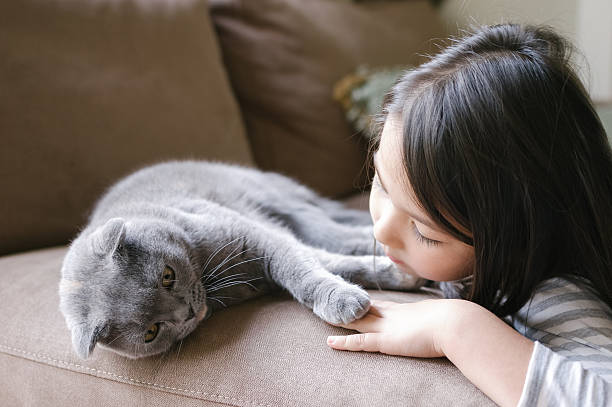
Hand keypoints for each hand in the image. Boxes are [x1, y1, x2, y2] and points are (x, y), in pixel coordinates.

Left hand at [326, 299, 454, 357]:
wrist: (457, 324)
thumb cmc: (458, 322)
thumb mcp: (447, 318)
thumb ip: (443, 321)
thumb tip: (456, 320)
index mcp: (407, 310)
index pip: (382, 305)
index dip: (368, 304)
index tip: (358, 300)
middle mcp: (394, 316)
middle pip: (366, 310)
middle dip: (350, 307)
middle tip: (335, 302)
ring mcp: (388, 328)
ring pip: (358, 322)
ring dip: (341, 320)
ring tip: (325, 316)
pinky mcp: (385, 341)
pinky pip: (360, 342)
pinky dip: (344, 342)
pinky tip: (330, 342)